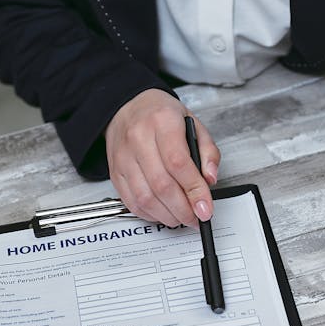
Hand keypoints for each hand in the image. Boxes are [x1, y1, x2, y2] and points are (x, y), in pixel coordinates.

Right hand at [105, 90, 219, 226]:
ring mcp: (124, 158)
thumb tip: (209, 179)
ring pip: (145, 198)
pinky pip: (131, 202)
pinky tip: (163, 212)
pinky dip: (150, 214)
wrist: (127, 108)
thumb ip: (208, 152)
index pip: (179, 163)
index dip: (194, 191)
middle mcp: (139, 139)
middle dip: (183, 209)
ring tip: (181, 217)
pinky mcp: (115, 173)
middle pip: (162, 185)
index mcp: (162, 122)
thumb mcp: (193, 124)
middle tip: (196, 217)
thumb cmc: (161, 115)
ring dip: (167, 215)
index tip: (205, 208)